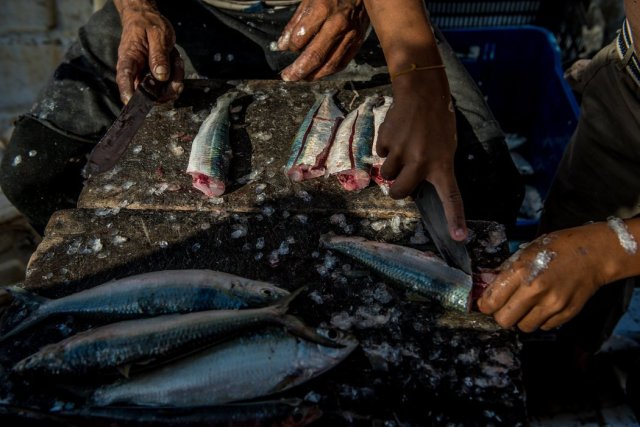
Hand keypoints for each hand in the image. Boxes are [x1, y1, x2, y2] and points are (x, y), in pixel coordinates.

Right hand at [116, 3, 183, 103]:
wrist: (147, 19)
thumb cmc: (148, 25)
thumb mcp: (157, 35)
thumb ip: (159, 55)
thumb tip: (161, 76)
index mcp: (129, 57)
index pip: (124, 76)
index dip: (127, 91)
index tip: (130, 102)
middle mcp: (135, 72)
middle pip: (146, 93)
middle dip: (166, 89)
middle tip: (176, 66)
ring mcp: (145, 77)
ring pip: (161, 93)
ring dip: (175, 81)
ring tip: (175, 59)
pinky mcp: (155, 80)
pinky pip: (168, 87)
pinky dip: (177, 77)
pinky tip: (176, 62)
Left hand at [279, 0, 368, 80]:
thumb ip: (295, 22)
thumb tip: (283, 44)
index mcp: (323, 9)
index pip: (300, 38)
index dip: (290, 46)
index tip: (284, 48)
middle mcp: (338, 24)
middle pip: (315, 56)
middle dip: (299, 70)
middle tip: (287, 76)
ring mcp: (350, 35)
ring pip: (330, 64)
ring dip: (313, 75)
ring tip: (301, 78)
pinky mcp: (358, 42)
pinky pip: (342, 63)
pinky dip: (328, 71)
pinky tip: (318, 73)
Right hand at [376, 69, 466, 240]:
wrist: (422, 92)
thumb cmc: (438, 121)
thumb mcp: (444, 146)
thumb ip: (433, 167)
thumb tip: (412, 183)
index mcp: (442, 165)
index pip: (451, 197)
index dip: (454, 219)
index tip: (458, 238)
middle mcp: (421, 162)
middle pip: (399, 192)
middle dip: (396, 187)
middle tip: (401, 175)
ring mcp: (402, 152)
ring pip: (386, 173)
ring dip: (391, 164)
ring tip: (402, 145)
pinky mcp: (387, 141)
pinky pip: (381, 153)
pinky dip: (386, 146)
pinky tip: (397, 133)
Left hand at [477, 226, 609, 331]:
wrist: (593, 254)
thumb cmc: (557, 248)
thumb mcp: (526, 252)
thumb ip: (507, 272)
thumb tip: (489, 288)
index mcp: (521, 272)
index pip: (491, 302)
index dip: (485, 305)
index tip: (487, 303)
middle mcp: (535, 290)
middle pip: (504, 321)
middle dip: (501, 315)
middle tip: (506, 306)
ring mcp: (553, 304)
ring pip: (524, 327)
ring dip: (522, 319)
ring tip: (528, 305)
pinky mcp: (567, 314)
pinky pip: (544, 326)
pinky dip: (540, 319)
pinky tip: (544, 305)